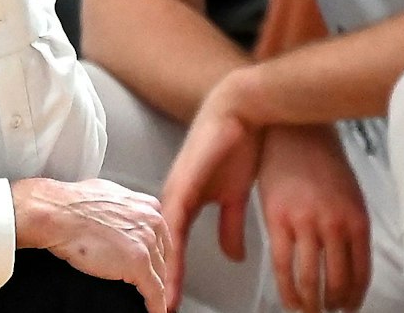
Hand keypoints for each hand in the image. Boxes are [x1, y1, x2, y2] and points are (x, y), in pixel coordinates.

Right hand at [11, 177, 172, 311]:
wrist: (57, 213)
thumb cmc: (70, 204)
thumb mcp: (107, 194)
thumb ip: (123, 206)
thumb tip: (120, 215)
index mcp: (146, 205)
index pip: (162, 235)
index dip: (157, 253)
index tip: (155, 263)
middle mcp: (151, 221)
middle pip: (163, 255)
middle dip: (157, 271)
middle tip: (151, 283)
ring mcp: (146, 243)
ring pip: (159, 274)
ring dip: (155, 289)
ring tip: (151, 300)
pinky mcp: (138, 264)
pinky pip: (154, 291)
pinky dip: (155, 305)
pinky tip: (154, 311)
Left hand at [159, 77, 262, 302]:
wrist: (243, 109)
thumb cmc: (238, 146)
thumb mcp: (234, 197)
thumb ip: (230, 226)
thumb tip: (234, 255)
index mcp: (184, 203)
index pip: (173, 250)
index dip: (171, 278)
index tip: (169, 305)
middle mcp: (174, 199)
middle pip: (161, 249)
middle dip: (161, 281)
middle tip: (161, 310)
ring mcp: (175, 191)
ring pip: (162, 240)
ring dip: (163, 270)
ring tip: (163, 299)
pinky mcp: (183, 183)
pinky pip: (173, 222)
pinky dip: (171, 246)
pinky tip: (169, 264)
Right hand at [257, 125, 370, 311]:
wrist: (294, 131)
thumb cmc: (323, 161)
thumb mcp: (350, 194)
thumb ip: (351, 228)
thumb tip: (351, 266)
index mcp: (357, 219)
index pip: (361, 272)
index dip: (356, 297)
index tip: (350, 308)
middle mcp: (334, 224)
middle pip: (337, 281)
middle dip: (334, 304)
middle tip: (329, 311)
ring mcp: (305, 223)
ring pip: (310, 279)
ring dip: (311, 303)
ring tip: (310, 310)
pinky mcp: (277, 220)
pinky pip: (283, 266)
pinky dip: (288, 290)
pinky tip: (290, 300)